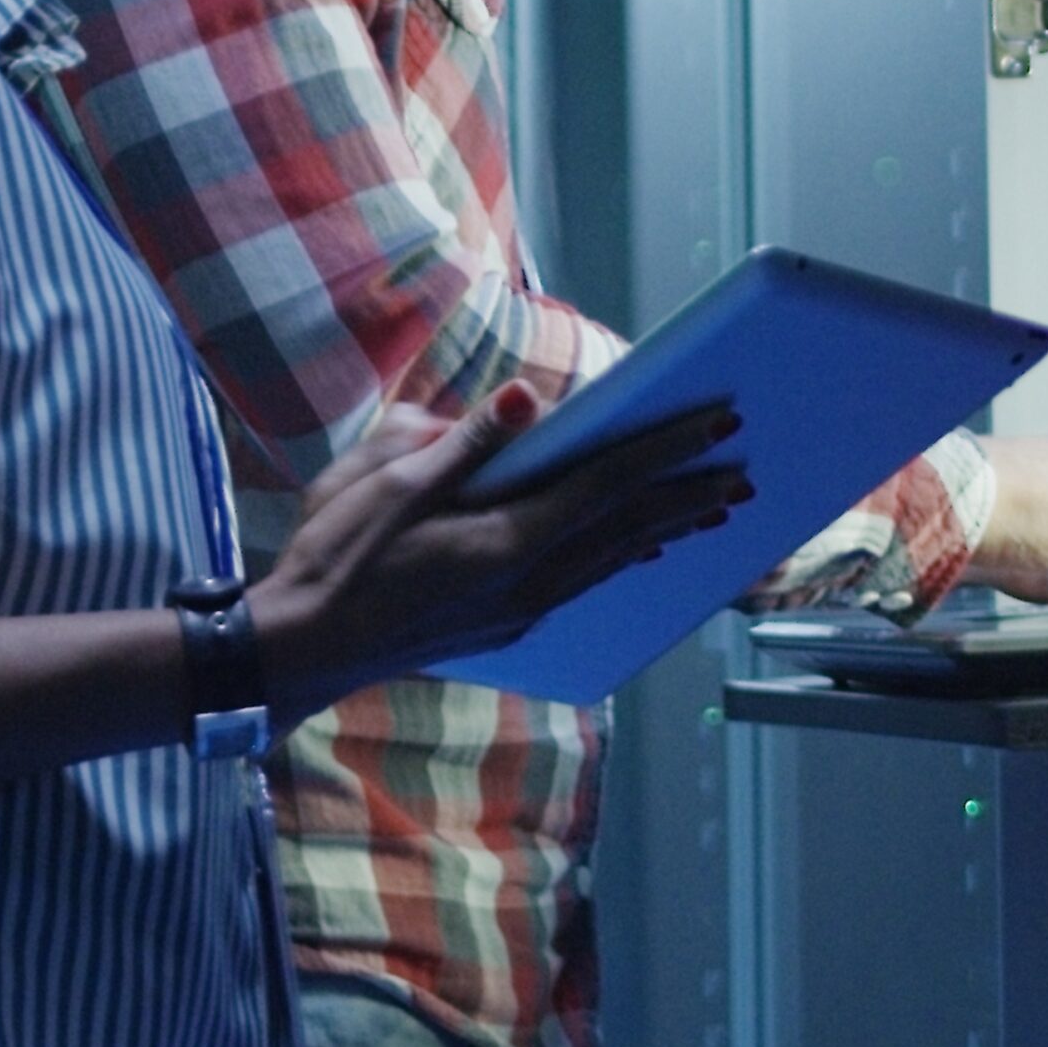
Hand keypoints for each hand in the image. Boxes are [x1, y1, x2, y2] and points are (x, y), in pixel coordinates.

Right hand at [251, 387, 751, 718]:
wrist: (302, 646)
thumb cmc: (336, 557)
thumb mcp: (386, 483)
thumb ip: (462, 443)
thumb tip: (521, 400)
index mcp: (506, 542)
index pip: (606, 483)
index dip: (666, 448)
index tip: (716, 419)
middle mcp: (527, 583)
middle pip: (627, 529)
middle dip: (689, 495)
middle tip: (744, 469)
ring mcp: (519, 609)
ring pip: (611, 560)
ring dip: (666, 529)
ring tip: (714, 509)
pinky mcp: (504, 621)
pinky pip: (585, 578)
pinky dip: (622, 553)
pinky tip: (636, 546)